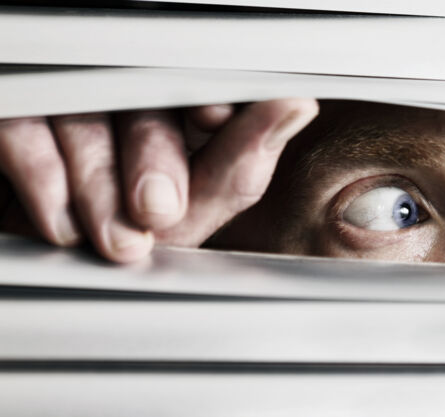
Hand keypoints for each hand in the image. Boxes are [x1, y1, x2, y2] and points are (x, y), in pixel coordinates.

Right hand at [0, 99, 318, 262]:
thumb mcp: (187, 214)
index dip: (209, 100)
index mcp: (174, 109)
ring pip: (86, 114)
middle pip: (142, 99)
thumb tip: (294, 105)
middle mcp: (122, 95)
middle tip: (157, 209)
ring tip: (118, 240)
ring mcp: (67, 100)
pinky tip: (64, 224)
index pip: (200, 86)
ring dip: (100, 184)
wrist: (43, 255)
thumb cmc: (123, 231)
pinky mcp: (16, 112)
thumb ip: (236, 169)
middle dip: (153, 158)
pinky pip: (23, 128)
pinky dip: (44, 178)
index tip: (212, 121)